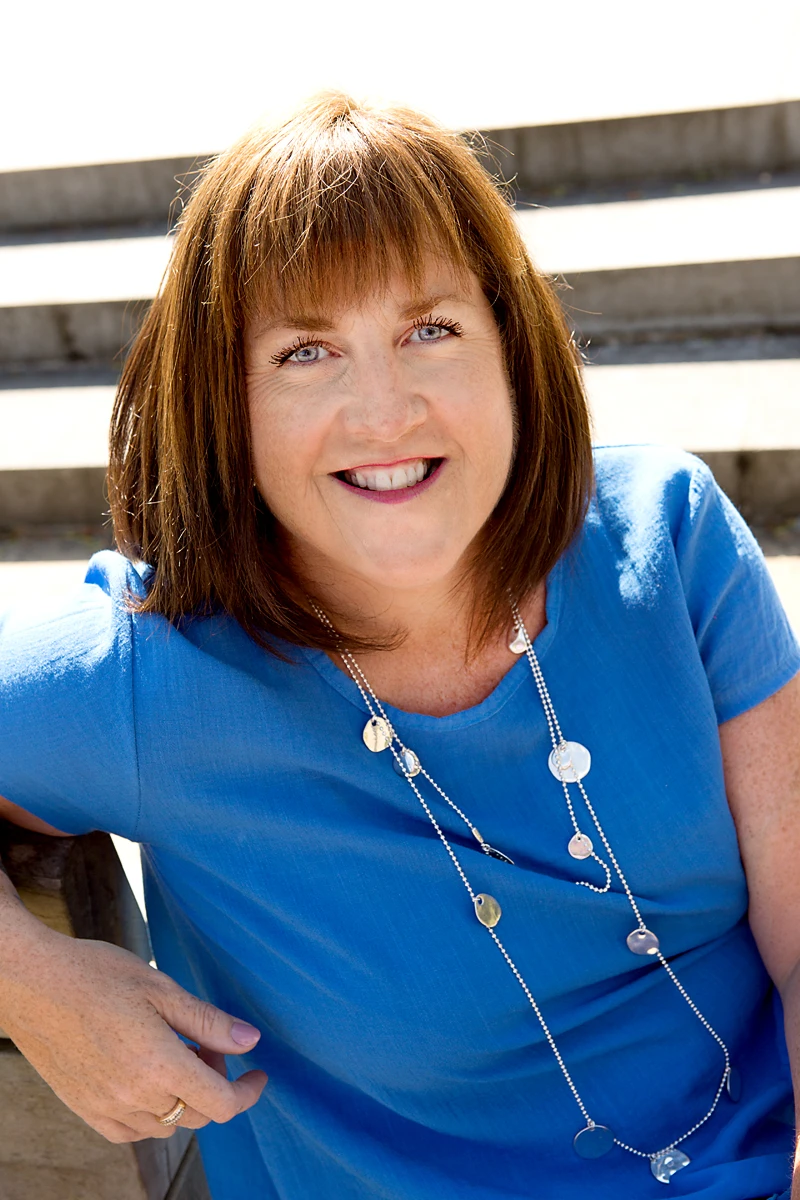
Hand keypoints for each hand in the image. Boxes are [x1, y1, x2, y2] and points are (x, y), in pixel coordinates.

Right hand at [0, 918, 266, 1141]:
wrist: (33, 983)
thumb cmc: (96, 975)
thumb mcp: (161, 988)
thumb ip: (208, 1021)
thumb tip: (251, 1041)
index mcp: (159, 1064)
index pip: (220, 1103)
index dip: (247, 1092)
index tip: (258, 1074)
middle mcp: (134, 1096)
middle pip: (197, 1116)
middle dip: (216, 1084)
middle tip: (207, 1045)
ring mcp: (106, 1108)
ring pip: (166, 1125)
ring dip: (184, 1099)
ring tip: (175, 1053)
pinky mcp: (84, 1109)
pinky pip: (131, 1131)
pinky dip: (151, 1115)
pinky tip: (149, 1080)